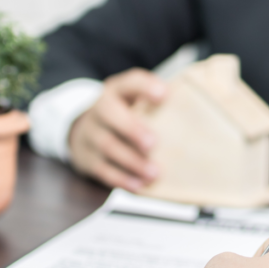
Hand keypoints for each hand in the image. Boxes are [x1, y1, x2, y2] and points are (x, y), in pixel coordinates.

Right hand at [68, 68, 166, 191]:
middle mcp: (99, 109)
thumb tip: (185, 104)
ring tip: (154, 173)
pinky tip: (139, 185)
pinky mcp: (86, 159)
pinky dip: (121, 179)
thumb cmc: (122, 115)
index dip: (145, 87)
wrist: (83, 132)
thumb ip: (154, 99)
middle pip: (110, 114)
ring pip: (107, 146)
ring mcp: (89, 134)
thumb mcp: (133, 99)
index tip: (164, 94)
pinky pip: (102, 170)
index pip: (130, 82)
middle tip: (153, 144)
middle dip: (132, 129)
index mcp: (116, 91)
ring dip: (132, 161)